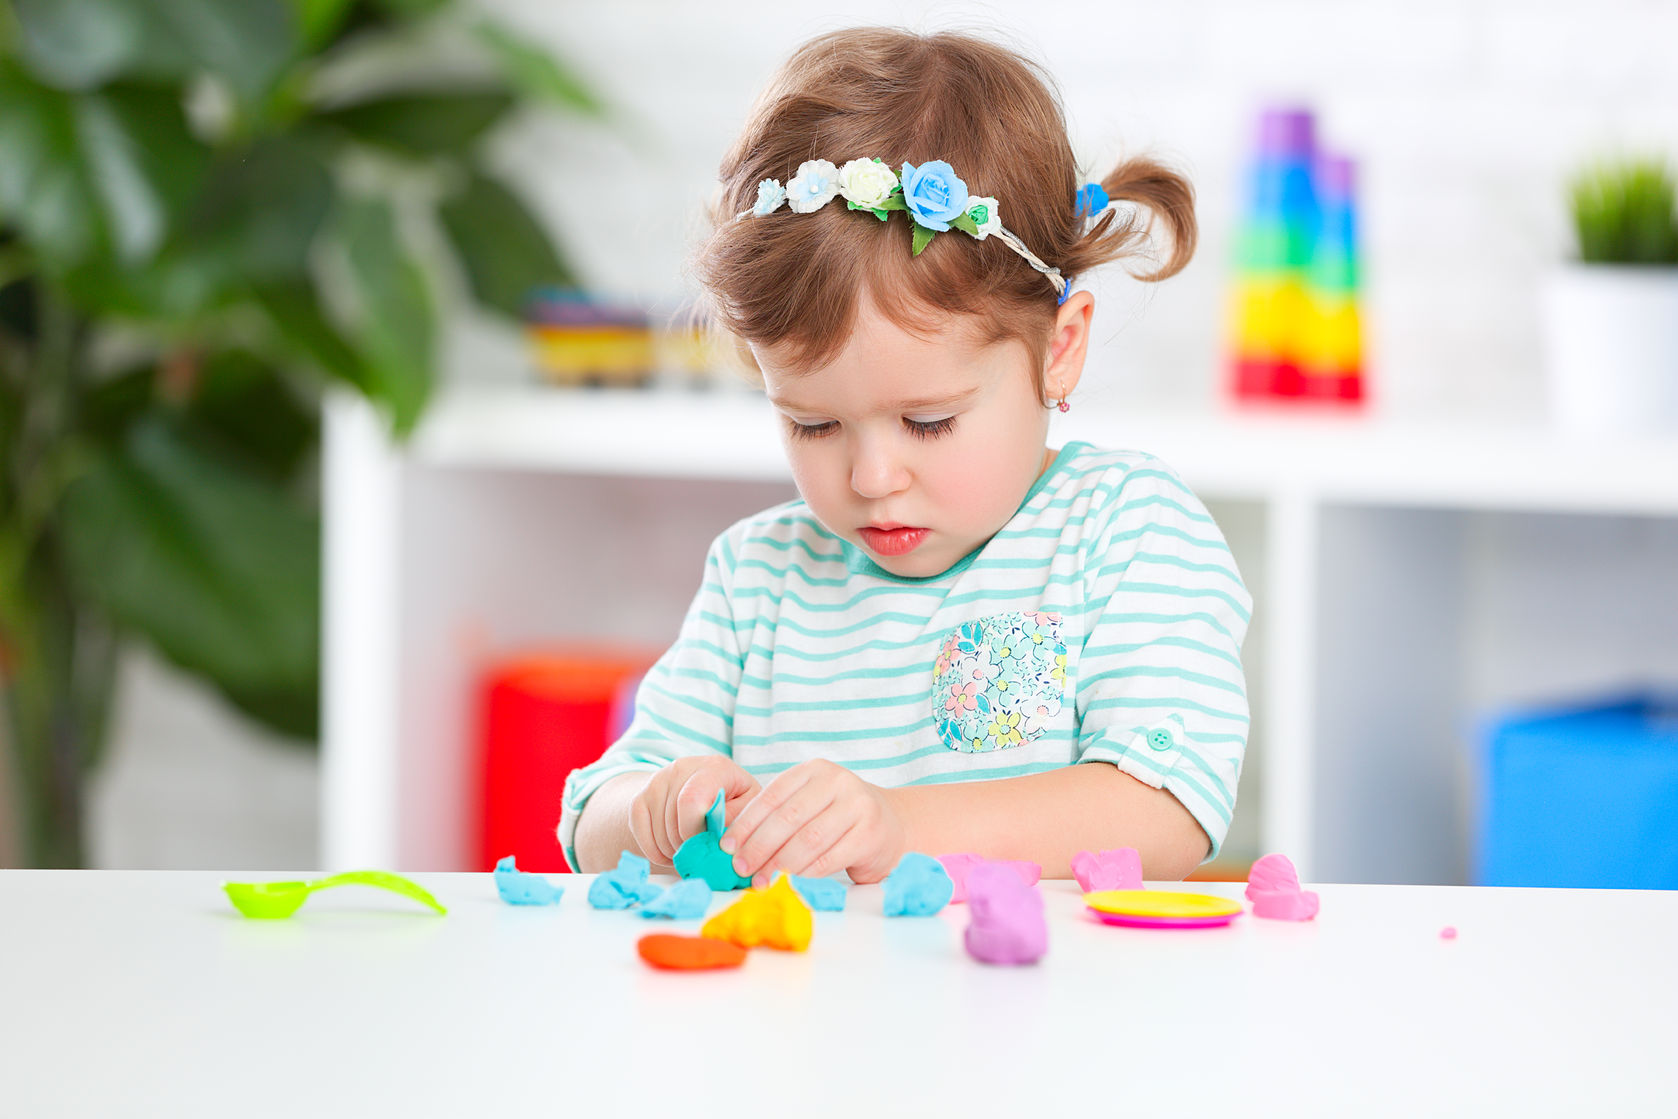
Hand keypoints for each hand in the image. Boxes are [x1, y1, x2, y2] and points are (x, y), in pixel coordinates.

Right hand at [629, 755, 759, 867]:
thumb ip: (739, 822)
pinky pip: (639, 832)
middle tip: (701, 852)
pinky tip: (671, 851)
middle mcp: (681, 768)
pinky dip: (655, 851)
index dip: (695, 832)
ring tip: (690, 850)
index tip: (707, 844)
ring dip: (673, 851)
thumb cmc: (733, 801)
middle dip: (687, 846)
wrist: (703, 790)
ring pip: (657, 830)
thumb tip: (723, 844)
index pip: (691, 801)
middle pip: (673, 821)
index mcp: (714, 767)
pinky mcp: (640, 796)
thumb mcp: (747, 807)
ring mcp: (657, 781)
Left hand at [720, 759, 905, 884]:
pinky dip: (805, 874)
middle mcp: (838, 781)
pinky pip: (829, 858)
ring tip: (761, 881)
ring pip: (808, 839)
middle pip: (788, 818)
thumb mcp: (811, 804)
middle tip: (740, 868)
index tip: (727, 847)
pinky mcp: (871, 834)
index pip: (773, 795)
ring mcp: (858, 806)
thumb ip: (779, 816)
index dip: (747, 823)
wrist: (893, 826)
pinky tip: (789, 883)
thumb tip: (734, 845)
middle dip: (759, 846)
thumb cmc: (840, 819)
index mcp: (815, 770)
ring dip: (780, 864)